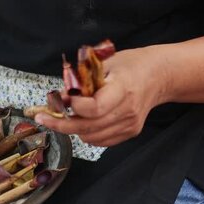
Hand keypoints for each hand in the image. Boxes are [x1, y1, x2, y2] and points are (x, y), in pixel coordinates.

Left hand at [35, 46, 168, 146]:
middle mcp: (128, 110)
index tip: (62, 99)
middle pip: (88, 127)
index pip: (94, 108)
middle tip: (43, 117)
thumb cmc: (131, 65)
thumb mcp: (105, 63)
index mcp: (123, 88)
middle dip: (61, 124)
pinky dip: (87, 134)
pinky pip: (101, 141)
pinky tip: (83, 121)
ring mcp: (130, 124)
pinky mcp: (130, 132)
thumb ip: (82, 80)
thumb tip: (60, 95)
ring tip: (65, 116)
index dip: (75, 106)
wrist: (159, 76)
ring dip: (73, 129)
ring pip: (91, 137)